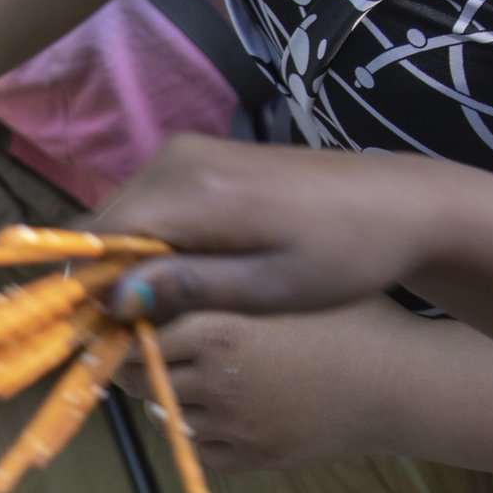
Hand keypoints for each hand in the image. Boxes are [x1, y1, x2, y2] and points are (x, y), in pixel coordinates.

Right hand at [91, 134, 450, 326]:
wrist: (404, 204)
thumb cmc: (347, 253)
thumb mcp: (271, 287)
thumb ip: (189, 287)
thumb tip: (112, 299)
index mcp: (191, 189)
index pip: (96, 237)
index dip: (88, 291)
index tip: (107, 339)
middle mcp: (176, 159)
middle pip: (102, 227)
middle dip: (107, 282)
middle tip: (141, 336)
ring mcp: (186, 153)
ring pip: (121, 219)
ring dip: (128, 266)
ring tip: (170, 311)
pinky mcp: (199, 158)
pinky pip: (149, 207)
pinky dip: (150, 246)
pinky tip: (187, 278)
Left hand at [114, 296, 412, 472]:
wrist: (403, 382)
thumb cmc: (351, 319)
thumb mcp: (285, 285)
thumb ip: (222, 285)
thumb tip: (164, 282)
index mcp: (218, 329)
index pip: (138, 333)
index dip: (132, 327)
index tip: (134, 320)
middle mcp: (216, 381)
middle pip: (139, 377)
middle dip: (138, 364)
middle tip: (147, 351)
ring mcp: (233, 425)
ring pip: (165, 416)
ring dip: (167, 398)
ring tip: (189, 377)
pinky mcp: (252, 456)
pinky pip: (199, 450)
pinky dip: (197, 433)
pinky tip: (218, 410)